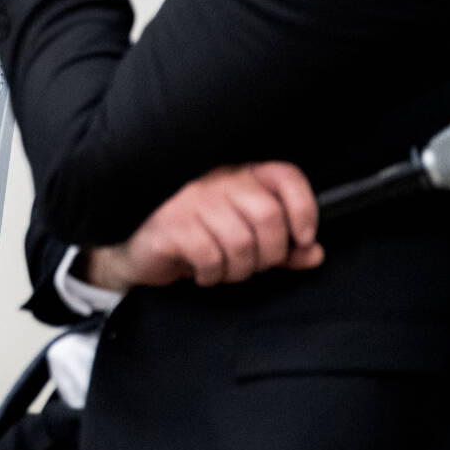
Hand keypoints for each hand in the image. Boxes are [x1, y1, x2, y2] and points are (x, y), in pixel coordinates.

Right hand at [80, 162, 323, 290]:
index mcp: (239, 175)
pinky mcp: (172, 226)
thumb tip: (313, 254)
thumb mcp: (243, 239)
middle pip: (269, 216)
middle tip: (256, 265)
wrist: (135, 249)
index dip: (305, 209)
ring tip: (225, 269)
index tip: (302, 239)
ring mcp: (191, 201)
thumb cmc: (194, 237)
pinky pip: (212, 258)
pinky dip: (213, 275)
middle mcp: (216, 180)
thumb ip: (281, 246)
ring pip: (242, 243)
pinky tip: (203, 272)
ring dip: (240, 270)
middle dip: (271, 254)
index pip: (285, 177)